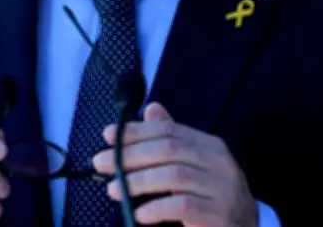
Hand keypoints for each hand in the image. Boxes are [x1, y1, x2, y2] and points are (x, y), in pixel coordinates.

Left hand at [92, 102, 257, 226]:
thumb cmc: (212, 195)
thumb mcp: (194, 164)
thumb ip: (173, 139)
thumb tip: (151, 109)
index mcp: (210, 145)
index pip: (169, 130)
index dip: (136, 131)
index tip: (107, 135)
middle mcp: (219, 161)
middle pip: (168, 149)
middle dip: (130, 154)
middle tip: (100, 163)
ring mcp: (222, 188)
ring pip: (173, 176)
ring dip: (137, 181)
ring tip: (112, 188)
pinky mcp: (220, 214)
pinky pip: (182, 206)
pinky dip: (156, 208)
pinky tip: (138, 214)